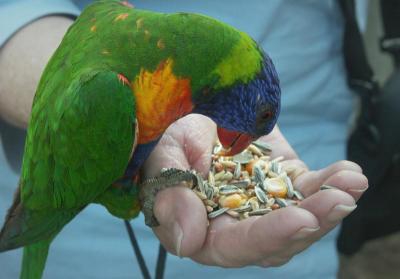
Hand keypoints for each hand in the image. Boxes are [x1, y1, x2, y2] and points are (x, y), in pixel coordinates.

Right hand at [143, 114, 367, 266]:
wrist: (192, 117)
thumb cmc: (170, 141)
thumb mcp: (163, 160)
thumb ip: (171, 198)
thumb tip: (189, 243)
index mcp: (206, 231)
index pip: (238, 245)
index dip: (269, 236)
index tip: (301, 220)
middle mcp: (240, 225)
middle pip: (281, 238)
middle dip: (313, 221)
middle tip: (340, 200)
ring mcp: (265, 205)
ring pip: (301, 217)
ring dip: (329, 204)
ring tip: (352, 183)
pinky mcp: (282, 183)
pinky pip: (308, 190)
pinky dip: (329, 183)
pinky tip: (349, 173)